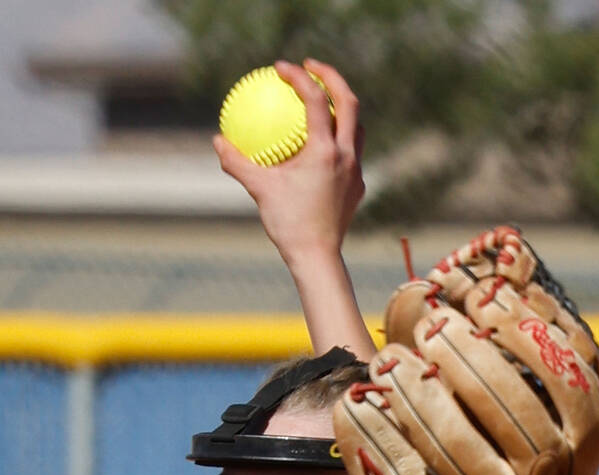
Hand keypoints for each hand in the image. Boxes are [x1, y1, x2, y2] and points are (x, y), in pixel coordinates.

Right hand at [213, 59, 365, 263]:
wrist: (318, 259)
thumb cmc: (289, 226)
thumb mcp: (259, 190)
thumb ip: (237, 162)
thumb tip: (217, 141)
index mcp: (325, 152)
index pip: (316, 100)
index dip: (299, 77)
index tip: (282, 68)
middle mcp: (347, 157)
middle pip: (349, 103)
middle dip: (332, 78)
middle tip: (311, 67)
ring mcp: (356, 172)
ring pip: (356, 128)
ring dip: (341, 108)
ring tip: (322, 101)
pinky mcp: (357, 187)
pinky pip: (351, 153)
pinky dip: (339, 139)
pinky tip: (321, 144)